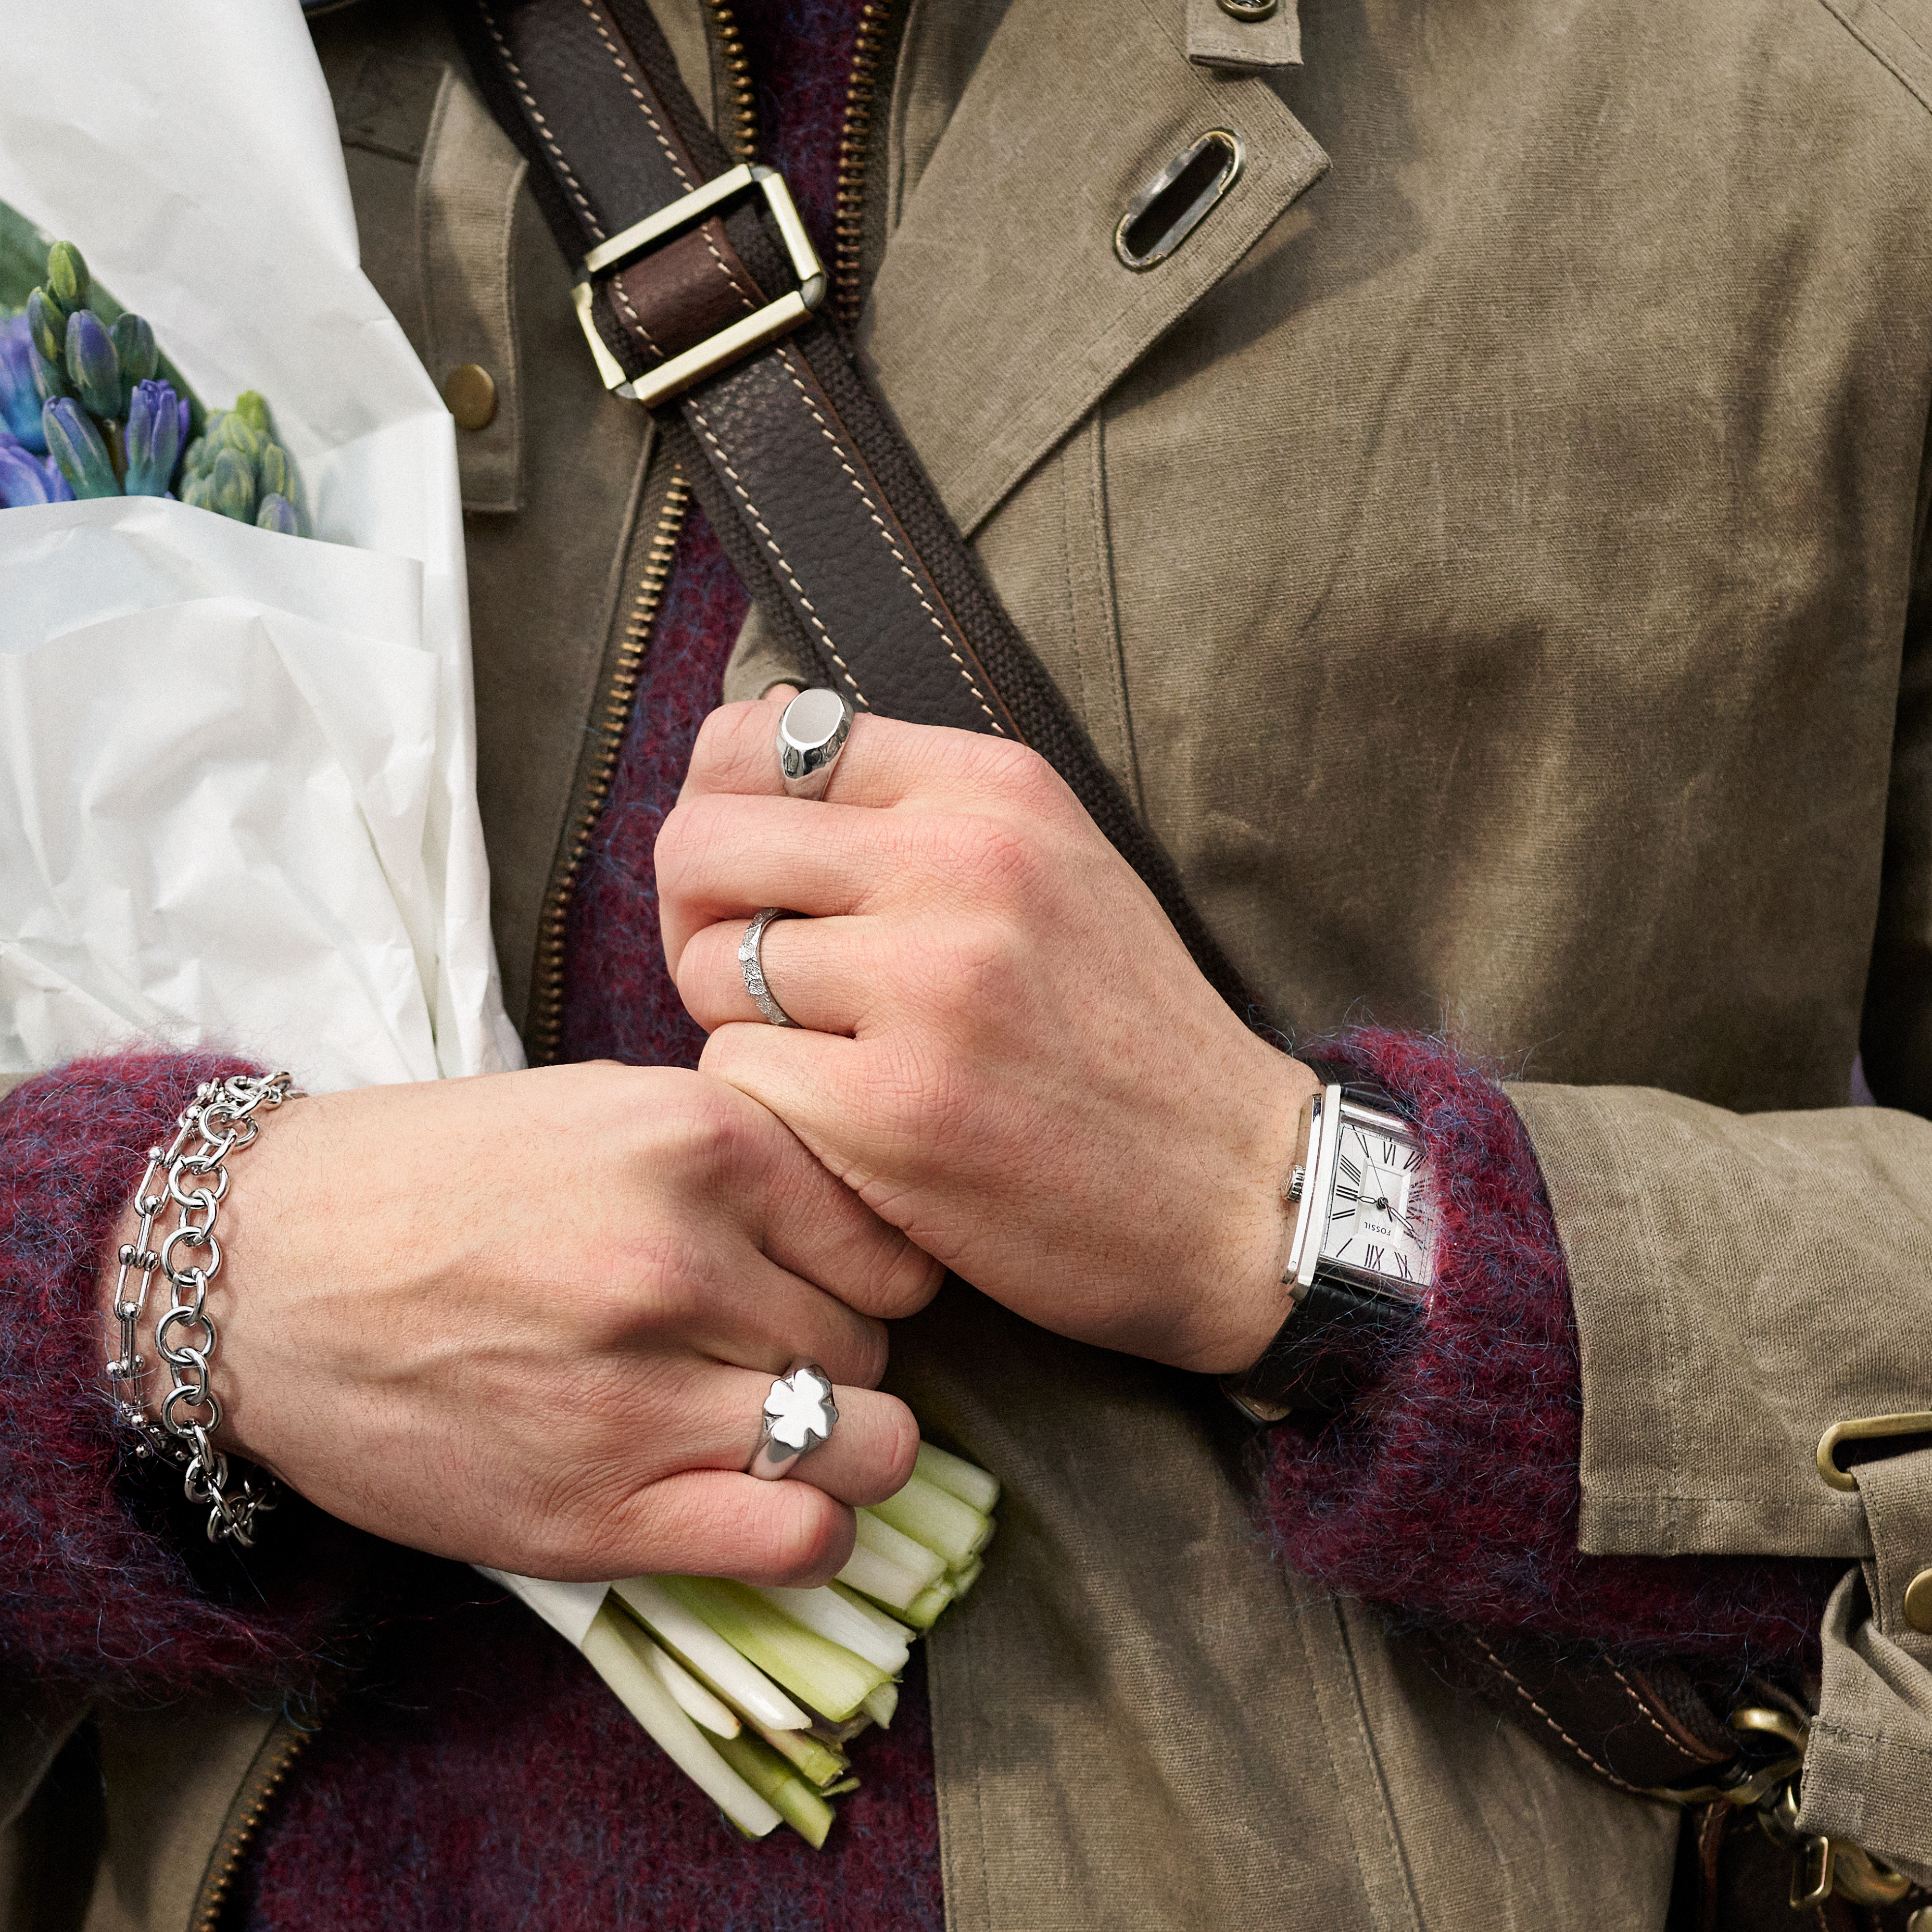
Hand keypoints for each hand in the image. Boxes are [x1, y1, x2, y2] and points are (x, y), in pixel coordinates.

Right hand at [112, 1064, 936, 1584]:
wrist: (249, 1276)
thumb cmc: (419, 1187)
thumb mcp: (596, 1111)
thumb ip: (735, 1164)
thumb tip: (862, 1245)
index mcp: (697, 1140)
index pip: (890, 1245)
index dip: (859, 1281)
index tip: (805, 1293)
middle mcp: (682, 1261)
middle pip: (872, 1345)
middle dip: (829, 1360)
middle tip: (743, 1361)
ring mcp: (641, 1392)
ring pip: (868, 1447)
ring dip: (832, 1453)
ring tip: (759, 1436)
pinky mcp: (596, 1508)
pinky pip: (801, 1542)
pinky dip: (810, 1536)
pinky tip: (760, 1508)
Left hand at [658, 703, 1316, 1371]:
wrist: (1239, 1192)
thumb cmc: (1125, 1036)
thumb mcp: (1052, 867)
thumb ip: (917, 807)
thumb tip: (763, 738)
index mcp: (993, 790)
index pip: (763, 741)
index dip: (719, 811)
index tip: (752, 877)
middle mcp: (959, 868)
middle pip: (701, 847)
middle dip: (692, 917)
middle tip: (740, 976)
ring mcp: (926, 990)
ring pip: (707, 969)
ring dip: (738, 1022)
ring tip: (821, 1058)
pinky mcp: (893, 1110)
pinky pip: (737, 1074)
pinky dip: (769, 1106)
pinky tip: (843, 1127)